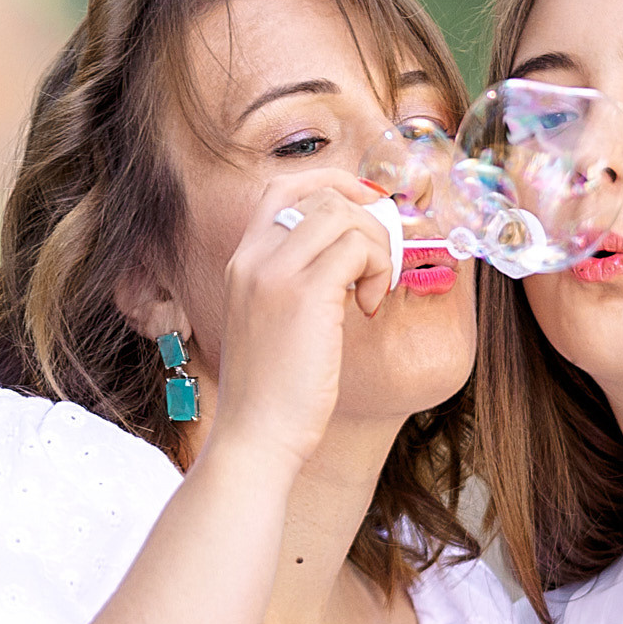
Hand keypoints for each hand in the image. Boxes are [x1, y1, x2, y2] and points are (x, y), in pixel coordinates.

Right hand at [207, 167, 398, 475]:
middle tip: (379, 267)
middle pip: (323, 195)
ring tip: (373, 292)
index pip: (284, 186)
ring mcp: (274, 273)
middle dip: (367, 222)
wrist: (254, 436)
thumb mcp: (272, 323)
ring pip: (344, 215)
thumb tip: (352, 253)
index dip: (334, 186)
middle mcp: (253, 258)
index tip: (366, 213)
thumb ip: (297, 282)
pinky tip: (369, 307)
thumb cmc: (273, 392)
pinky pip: (357, 248)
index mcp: (243, 261)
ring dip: (376, 248)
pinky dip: (377, 270)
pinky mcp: (303, 294)